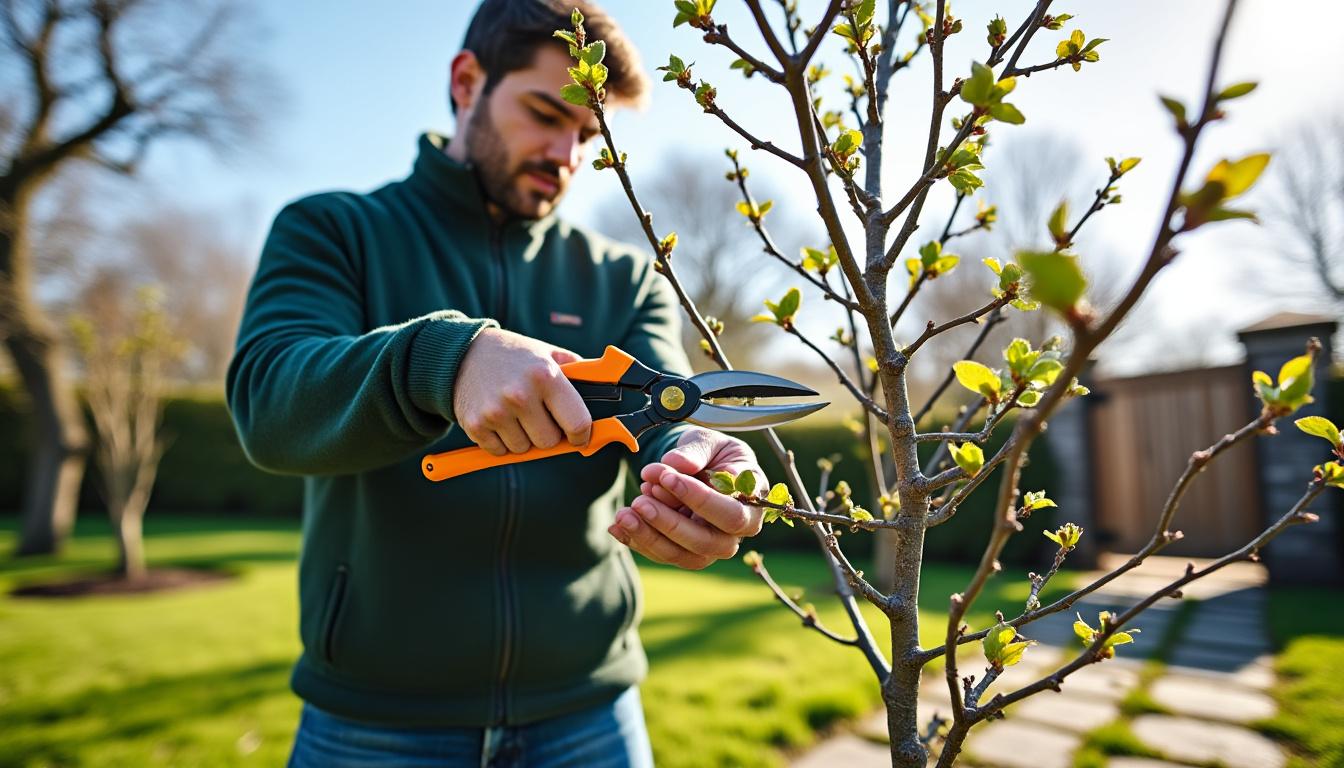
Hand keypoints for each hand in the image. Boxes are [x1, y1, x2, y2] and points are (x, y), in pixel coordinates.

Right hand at [452, 328, 591, 455]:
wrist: (461, 353)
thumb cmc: (514, 355)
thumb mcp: (547, 354)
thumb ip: (578, 372)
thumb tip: (607, 386)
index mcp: (546, 376)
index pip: (577, 424)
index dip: (581, 436)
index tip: (578, 436)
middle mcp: (521, 395)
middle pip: (549, 442)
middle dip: (548, 434)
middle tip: (540, 417)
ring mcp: (496, 412)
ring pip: (524, 449)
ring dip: (523, 438)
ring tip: (515, 414)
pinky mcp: (475, 425)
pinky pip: (500, 451)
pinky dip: (501, 442)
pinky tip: (498, 419)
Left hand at [609, 428, 764, 569]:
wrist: (704, 465)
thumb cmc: (715, 454)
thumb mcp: (710, 441)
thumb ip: (697, 451)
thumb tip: (676, 463)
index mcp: (751, 504)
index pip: (730, 513)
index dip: (698, 499)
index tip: (668, 477)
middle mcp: (734, 534)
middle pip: (705, 542)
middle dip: (669, 523)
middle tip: (641, 499)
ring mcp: (709, 547)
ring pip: (680, 555)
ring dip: (649, 536)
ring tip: (624, 513)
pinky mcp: (684, 553)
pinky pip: (661, 554)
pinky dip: (636, 541)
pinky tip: (617, 526)